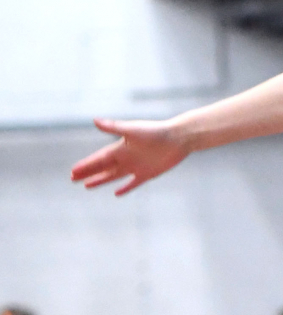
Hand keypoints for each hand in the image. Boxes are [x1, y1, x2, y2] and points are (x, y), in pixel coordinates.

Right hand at [71, 118, 187, 196]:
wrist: (177, 138)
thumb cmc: (155, 131)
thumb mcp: (132, 130)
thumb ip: (113, 127)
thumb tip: (94, 121)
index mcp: (120, 148)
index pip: (98, 159)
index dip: (86, 165)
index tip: (73, 171)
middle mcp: (126, 157)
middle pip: (102, 168)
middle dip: (88, 173)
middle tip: (73, 179)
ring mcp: (136, 167)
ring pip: (114, 176)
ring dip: (101, 180)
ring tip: (87, 186)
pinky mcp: (148, 174)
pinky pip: (133, 183)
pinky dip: (125, 188)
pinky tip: (116, 193)